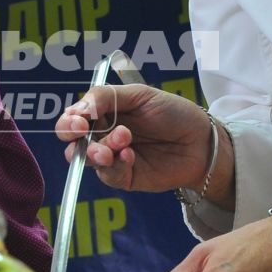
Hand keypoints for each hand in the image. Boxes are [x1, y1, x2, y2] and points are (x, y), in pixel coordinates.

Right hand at [55, 84, 213, 192]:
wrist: (201, 141)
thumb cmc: (173, 113)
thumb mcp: (140, 94)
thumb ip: (106, 97)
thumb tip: (79, 107)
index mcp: (104, 112)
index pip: (74, 116)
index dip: (70, 119)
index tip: (78, 120)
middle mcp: (103, 135)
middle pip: (72, 140)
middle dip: (72, 136)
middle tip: (83, 132)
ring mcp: (112, 157)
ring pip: (87, 159)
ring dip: (97, 150)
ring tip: (122, 141)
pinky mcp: (124, 177)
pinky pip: (108, 175)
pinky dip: (116, 164)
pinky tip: (131, 155)